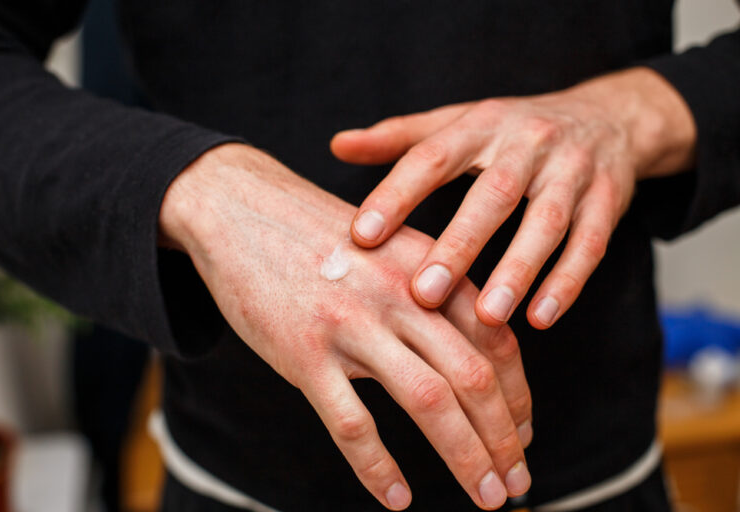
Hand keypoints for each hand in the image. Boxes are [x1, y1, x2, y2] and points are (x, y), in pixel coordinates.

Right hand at [159, 144, 532, 509]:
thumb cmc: (321, 235)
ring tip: (486, 497)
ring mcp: (352, 324)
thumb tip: (470, 351)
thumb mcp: (390, 247)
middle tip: (517, 483)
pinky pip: (352, 423)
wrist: (242, 208)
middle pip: (474, 377)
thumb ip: (432, 291)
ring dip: (466, 458)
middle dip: (505, 439)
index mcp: (428, 269)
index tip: (524, 434)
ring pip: (429, 402)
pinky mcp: (304, 352)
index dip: (519, 397)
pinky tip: (397, 498)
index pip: (496, 341)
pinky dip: (378, 468)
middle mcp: (401, 296)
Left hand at [332, 67, 695, 327]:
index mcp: (480, 125)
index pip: (432, 156)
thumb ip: (399, 138)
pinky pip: (591, 243)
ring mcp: (573, 170)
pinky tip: (539, 318)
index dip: (397, 195)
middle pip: (494, 193)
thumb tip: (337, 145)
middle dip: (459, 245)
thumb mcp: (458, 123)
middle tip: (423, 294)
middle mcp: (529, 142)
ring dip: (519, 270)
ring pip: (547, 221)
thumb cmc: (512, 130)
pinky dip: (567, 282)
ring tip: (486, 318)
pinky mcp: (608, 199)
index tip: (361, 237)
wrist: (607, 117)